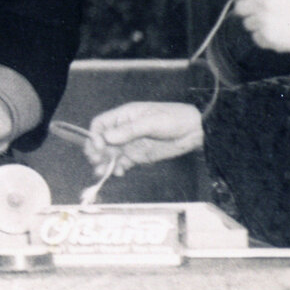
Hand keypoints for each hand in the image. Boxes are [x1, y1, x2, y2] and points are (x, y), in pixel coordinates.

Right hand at [85, 100, 203, 171]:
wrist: (194, 131)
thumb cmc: (173, 119)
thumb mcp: (151, 122)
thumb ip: (129, 130)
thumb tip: (106, 138)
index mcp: (123, 116)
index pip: (100, 124)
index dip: (95, 135)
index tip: (99, 147)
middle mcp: (123, 130)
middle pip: (103, 141)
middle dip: (96, 151)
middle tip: (96, 162)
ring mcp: (131, 144)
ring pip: (111, 154)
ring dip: (104, 163)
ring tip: (102, 173)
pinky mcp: (140, 156)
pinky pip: (124, 163)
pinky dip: (118, 168)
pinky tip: (118, 173)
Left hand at [232, 0, 289, 65]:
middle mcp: (263, 4)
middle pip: (239, 9)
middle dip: (249, 10)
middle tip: (265, 12)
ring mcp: (265, 23)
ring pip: (247, 24)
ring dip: (257, 24)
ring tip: (278, 23)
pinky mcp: (270, 40)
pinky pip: (256, 38)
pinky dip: (265, 38)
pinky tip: (281, 33)